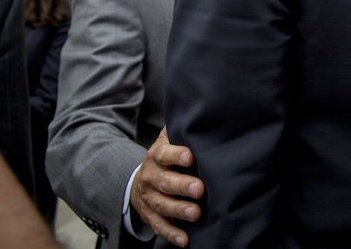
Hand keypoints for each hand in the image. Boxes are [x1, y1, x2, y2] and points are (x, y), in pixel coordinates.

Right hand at [130, 127, 204, 247]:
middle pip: (165, 181)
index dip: (176, 155)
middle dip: (182, 186)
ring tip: (196, 214)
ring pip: (162, 205)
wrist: (142, 178)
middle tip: (200, 189)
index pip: (164, 153)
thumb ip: (184, 130)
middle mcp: (151, 176)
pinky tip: (185, 239)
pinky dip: (171, 233)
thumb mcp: (170, 139)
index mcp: (157, 155)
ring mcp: (149, 197)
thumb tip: (208, 114)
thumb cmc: (168, 155)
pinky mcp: (150, 214)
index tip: (191, 157)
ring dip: (179, 210)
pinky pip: (159, 226)